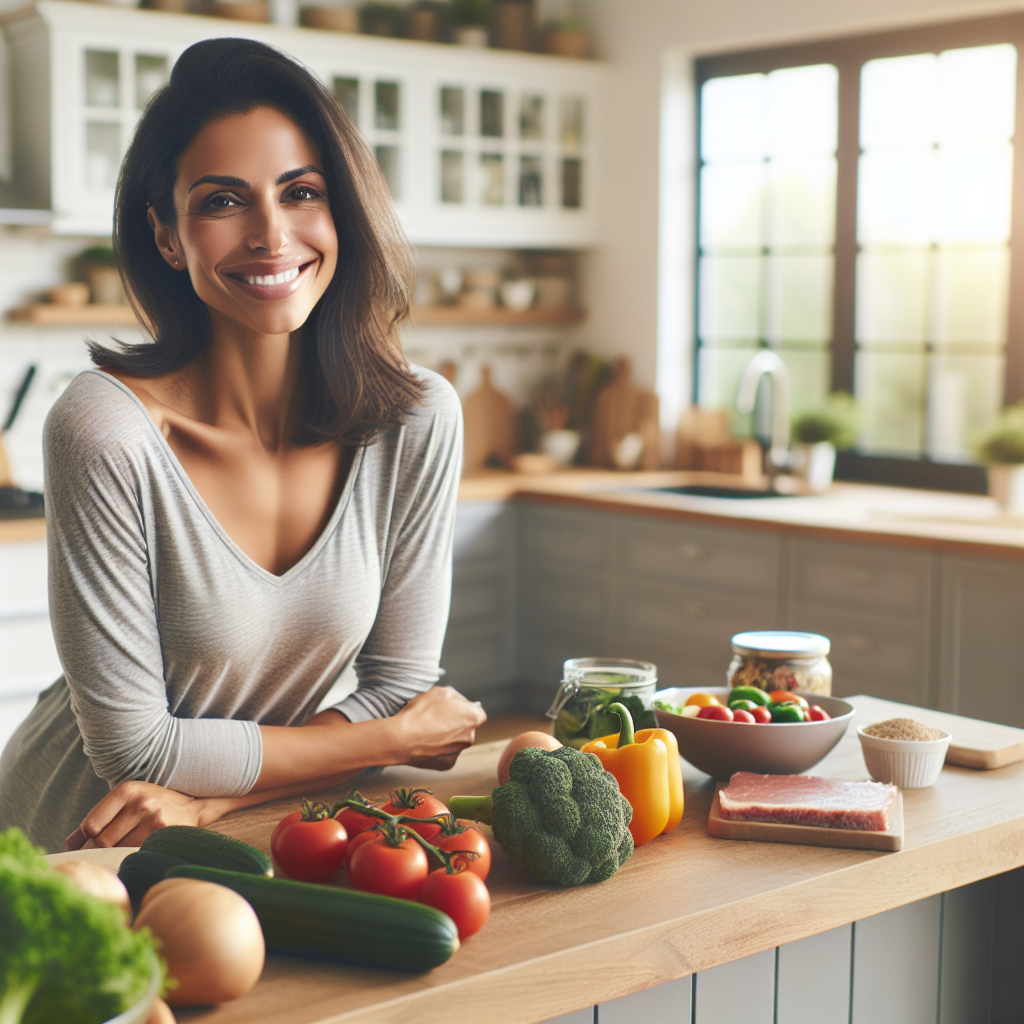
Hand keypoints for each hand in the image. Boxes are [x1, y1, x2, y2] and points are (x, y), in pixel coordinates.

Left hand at [65, 781, 206, 850]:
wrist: (192, 806)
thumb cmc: (153, 804)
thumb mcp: (128, 800)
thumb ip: (100, 817)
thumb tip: (70, 843)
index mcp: (127, 790)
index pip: (91, 824)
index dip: (82, 840)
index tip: (83, 845)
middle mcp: (140, 803)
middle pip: (102, 841)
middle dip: (93, 853)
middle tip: (92, 859)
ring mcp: (153, 820)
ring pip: (117, 850)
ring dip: (108, 858)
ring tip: (108, 858)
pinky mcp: (163, 835)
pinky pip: (133, 855)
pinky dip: (124, 860)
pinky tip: (124, 858)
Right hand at [393, 686, 486, 770]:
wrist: (402, 739)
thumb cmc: (421, 713)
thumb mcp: (439, 692)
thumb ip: (455, 696)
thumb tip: (458, 701)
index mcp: (472, 718)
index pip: (477, 712)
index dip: (464, 709)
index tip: (453, 708)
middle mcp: (470, 737)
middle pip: (467, 728)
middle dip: (456, 723)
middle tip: (438, 719)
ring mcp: (458, 752)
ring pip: (456, 741)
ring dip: (448, 737)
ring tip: (429, 732)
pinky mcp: (447, 764)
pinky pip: (446, 754)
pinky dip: (439, 749)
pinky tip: (427, 743)